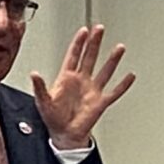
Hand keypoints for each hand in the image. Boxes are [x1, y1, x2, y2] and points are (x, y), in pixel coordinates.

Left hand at [30, 25, 134, 149]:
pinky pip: (114, 92)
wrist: (65, 134)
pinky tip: (130, 76)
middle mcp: (81, 81)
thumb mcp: (43, 101)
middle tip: (100, 29)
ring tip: (119, 47)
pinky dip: (123, 85)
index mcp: (66, 78)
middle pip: (90, 57)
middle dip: (95, 43)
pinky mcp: (100, 102)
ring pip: (104, 71)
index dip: (79, 42)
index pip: (74, 55)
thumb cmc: (53, 118)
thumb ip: (39, 87)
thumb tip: (34, 74)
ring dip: (112, 60)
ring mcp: (92, 90)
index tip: (84, 30)